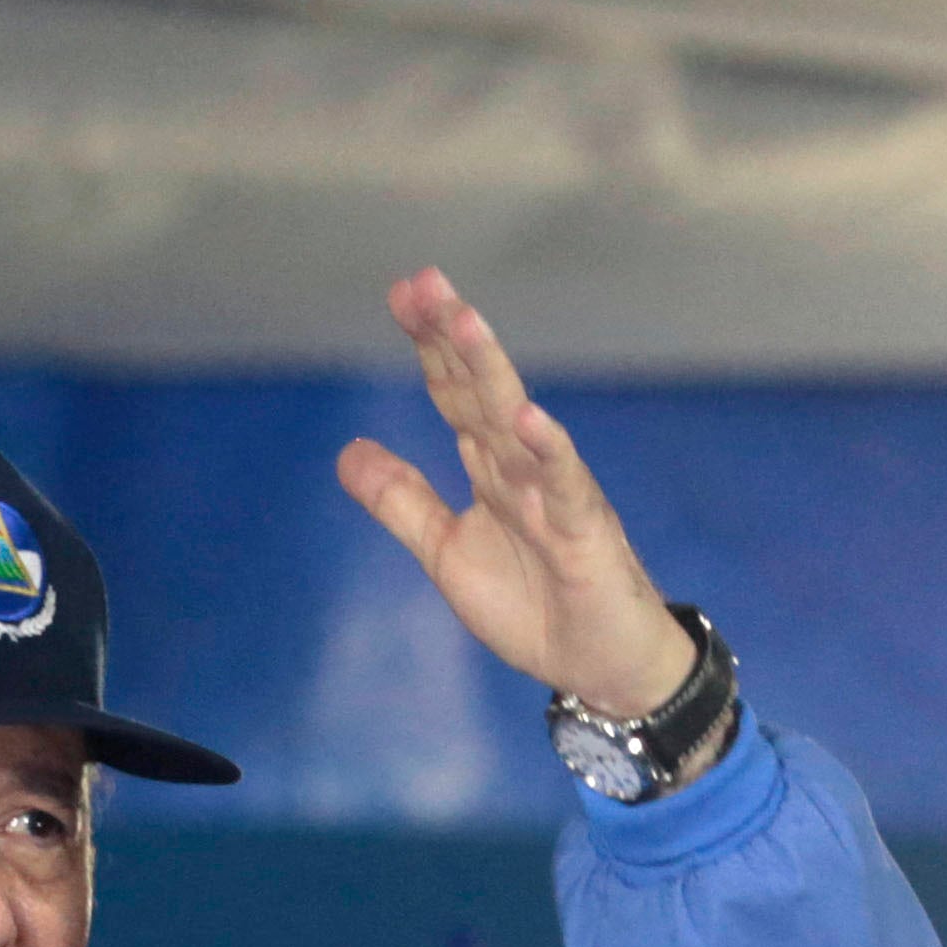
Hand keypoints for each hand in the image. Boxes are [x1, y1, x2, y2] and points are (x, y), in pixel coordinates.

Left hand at [338, 269, 697, 716]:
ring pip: (518, 423)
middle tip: (424, 282)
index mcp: (491, 469)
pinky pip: (565, 487)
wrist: (598, 664)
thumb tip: (349, 450)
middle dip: (452, 337)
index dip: (428, 347)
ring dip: (491, 372)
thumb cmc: (534, 601)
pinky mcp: (582, 533)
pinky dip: (548, 452)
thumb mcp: (444, 549)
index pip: (455, 395)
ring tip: (463, 323)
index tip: (402, 294)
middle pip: (481, 392)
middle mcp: (524, 468)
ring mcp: (556, 495)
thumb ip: (401, 500)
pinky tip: (529, 418)